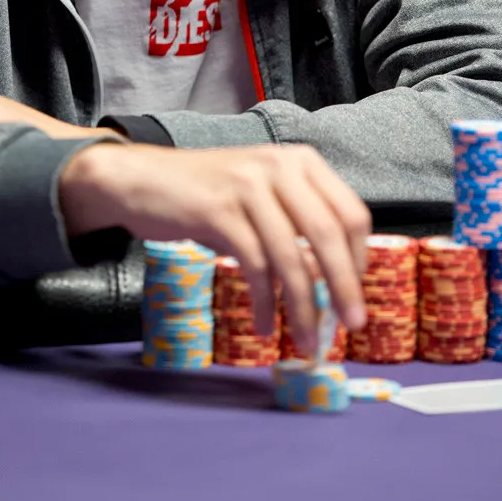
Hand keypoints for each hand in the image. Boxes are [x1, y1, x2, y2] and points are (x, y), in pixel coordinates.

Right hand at [60, 141, 369, 355]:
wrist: (143, 179)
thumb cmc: (207, 193)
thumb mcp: (262, 198)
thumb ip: (297, 226)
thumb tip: (332, 280)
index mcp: (300, 161)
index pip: (351, 213)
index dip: (358, 259)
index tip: (355, 294)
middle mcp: (279, 166)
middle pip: (328, 235)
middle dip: (344, 287)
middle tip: (351, 325)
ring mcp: (248, 186)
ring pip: (290, 256)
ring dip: (302, 306)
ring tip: (306, 339)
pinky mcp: (219, 210)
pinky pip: (254, 265)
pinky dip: (264, 301)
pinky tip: (265, 323)